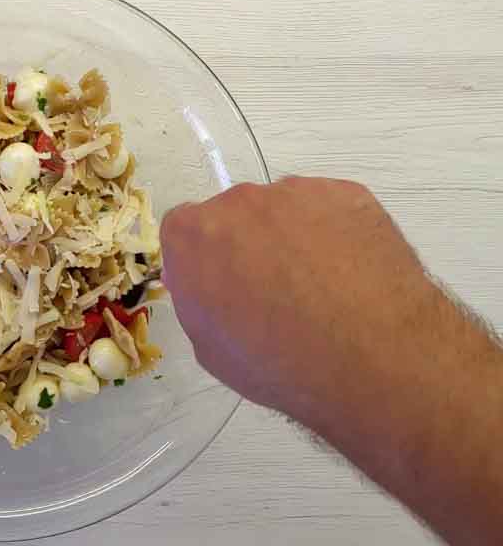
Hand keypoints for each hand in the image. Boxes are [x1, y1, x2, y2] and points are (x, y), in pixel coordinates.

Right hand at [161, 177, 502, 545]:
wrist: (370, 357)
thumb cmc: (278, 362)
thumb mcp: (210, 347)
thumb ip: (200, 300)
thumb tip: (213, 287)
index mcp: (192, 235)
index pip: (185, 232)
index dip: (204, 261)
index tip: (222, 288)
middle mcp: (238, 202)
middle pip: (234, 216)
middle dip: (248, 246)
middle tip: (274, 292)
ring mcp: (296, 193)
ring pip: (284, 210)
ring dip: (292, 238)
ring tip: (321, 288)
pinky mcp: (347, 193)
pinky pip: (329, 210)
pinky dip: (335, 234)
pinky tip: (350, 276)